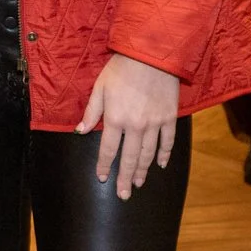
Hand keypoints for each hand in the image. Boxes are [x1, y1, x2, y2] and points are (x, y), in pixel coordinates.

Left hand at [77, 53, 181, 199]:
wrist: (152, 55)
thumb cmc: (121, 69)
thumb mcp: (99, 88)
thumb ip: (91, 112)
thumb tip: (80, 131)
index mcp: (115, 119)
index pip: (108, 149)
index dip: (104, 165)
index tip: (101, 178)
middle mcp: (135, 126)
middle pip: (129, 158)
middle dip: (125, 178)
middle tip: (124, 194)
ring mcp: (155, 123)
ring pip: (148, 154)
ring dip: (143, 171)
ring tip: (139, 184)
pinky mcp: (170, 118)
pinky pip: (168, 141)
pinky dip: (164, 155)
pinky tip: (160, 165)